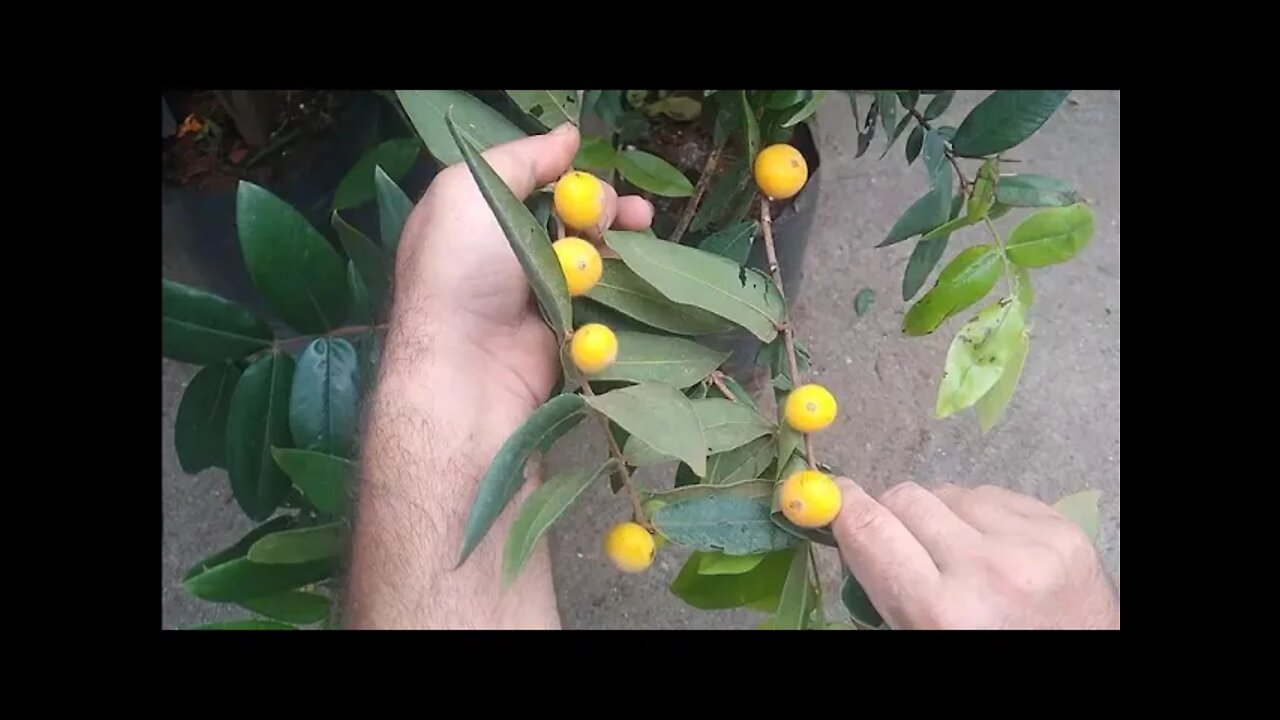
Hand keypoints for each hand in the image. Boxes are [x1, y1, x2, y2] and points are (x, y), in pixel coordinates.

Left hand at [391, 123, 652, 413]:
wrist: (467, 367)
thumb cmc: (461, 271)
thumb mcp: (472, 191)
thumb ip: (521, 159)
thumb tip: (568, 136)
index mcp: (480, 217)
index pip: (536, 184)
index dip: (571, 176)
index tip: (595, 171)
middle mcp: (508, 253)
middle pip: (572, 217)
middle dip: (606, 207)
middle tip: (629, 213)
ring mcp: (539, 293)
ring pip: (594, 257)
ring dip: (621, 242)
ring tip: (640, 232)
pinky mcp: (566, 329)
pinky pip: (602, 301)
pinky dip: (620, 288)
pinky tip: (633, 276)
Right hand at [831, 479, 1118, 629]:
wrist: (1077, 667)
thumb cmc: (984, 653)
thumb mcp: (919, 636)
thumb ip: (883, 583)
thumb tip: (846, 522)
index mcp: (941, 612)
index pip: (869, 529)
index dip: (840, 505)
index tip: (829, 497)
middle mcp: (986, 570)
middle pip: (905, 498)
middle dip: (892, 515)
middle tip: (898, 540)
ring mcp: (1031, 545)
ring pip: (951, 491)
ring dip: (943, 516)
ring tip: (960, 554)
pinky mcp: (1061, 529)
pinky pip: (995, 495)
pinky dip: (984, 516)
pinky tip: (996, 549)